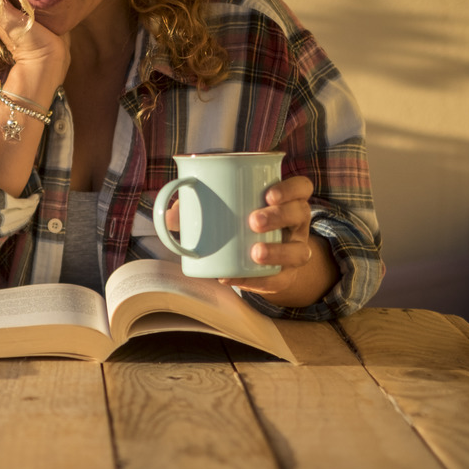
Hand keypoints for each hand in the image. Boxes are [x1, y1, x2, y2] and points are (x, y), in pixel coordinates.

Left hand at [164, 175, 338, 307]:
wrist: (255, 261)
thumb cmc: (235, 224)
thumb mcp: (220, 211)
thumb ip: (194, 207)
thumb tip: (168, 215)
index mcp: (284, 201)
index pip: (301, 188)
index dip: (290, 189)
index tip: (268, 194)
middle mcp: (295, 224)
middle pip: (300, 214)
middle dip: (278, 216)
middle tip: (253, 221)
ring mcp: (294, 250)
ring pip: (299, 251)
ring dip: (277, 251)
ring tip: (254, 252)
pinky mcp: (284, 276)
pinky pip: (278, 280)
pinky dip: (255, 280)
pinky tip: (232, 277)